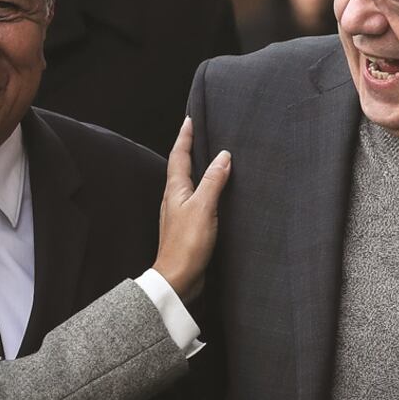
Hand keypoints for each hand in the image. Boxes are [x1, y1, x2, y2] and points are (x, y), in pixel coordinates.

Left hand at [152, 117, 230, 302]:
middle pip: (180, 167)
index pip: (180, 155)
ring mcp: (179, 213)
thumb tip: (224, 156)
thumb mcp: (203, 208)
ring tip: (207, 158)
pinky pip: (196, 199)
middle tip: (197, 133)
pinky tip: (213, 193)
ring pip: (188, 183)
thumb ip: (213, 181)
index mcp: (175, 190)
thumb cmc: (187, 244)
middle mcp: (174, 198)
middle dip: (188, 149)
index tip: (189, 120)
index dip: (185, 137)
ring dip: (196, 168)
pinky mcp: (188, 227)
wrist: (177, 279)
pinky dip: (203, 188)